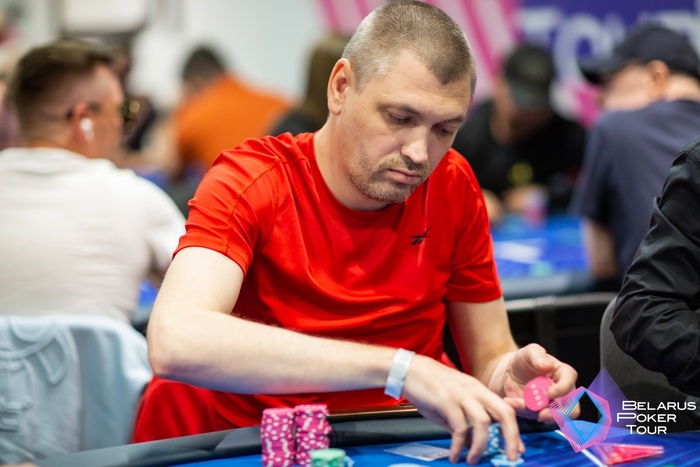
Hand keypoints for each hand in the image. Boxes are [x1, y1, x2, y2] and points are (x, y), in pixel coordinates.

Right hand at [402, 354, 523, 464]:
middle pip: (503, 413)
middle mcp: (474, 390)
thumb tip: (471, 444)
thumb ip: (463, 423)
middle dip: (511, 437)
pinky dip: (459, 445)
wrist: (407, 370)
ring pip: (484, 422)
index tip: (517, 449)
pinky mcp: (446, 400)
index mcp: (478, 390)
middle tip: (510, 457)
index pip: (505, 410)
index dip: (514, 431)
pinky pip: (459, 427)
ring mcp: (461, 394)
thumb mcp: (450, 405)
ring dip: (482, 445)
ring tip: (473, 460)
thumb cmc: (428, 387)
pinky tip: (455, 455)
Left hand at [500, 343, 577, 420]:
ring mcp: (550, 405)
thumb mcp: (529, 352)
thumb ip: (538, 356)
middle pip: (572, 409)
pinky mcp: (537, 413)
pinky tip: (509, 401)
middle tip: (543, 414)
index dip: (562, 389)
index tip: (550, 393)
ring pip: (552, 417)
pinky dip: (520, 409)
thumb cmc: (524, 359)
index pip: (569, 382)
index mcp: (563, 374)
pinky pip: (532, 415)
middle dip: (559, 414)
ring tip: (518, 404)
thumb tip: (547, 366)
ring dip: (536, 414)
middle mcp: (562, 393)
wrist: (507, 372)